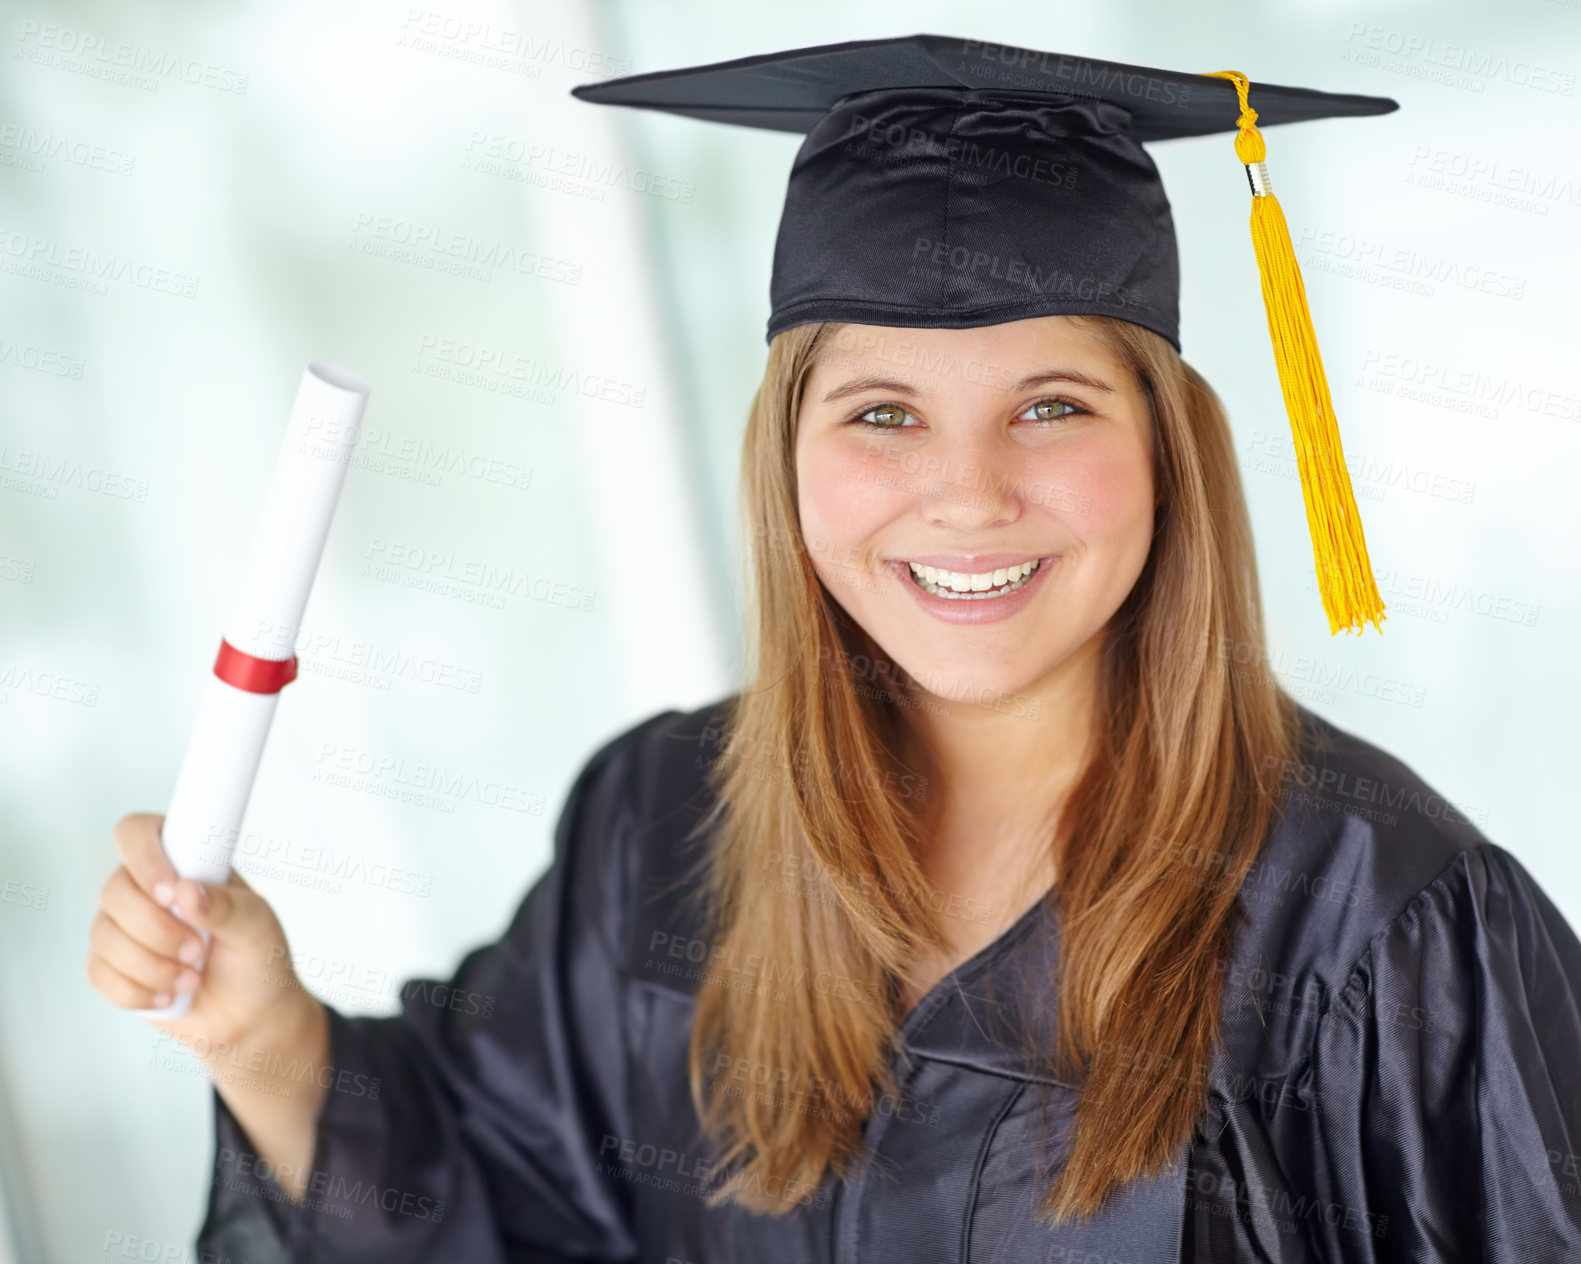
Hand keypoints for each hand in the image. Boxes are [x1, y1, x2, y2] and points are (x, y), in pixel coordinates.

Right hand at [86, 812, 319, 1056]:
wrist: (248, 1011)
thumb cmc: (256, 956)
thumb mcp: (257, 926)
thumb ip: (227, 906)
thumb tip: (188, 890)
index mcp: (181, 860)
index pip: (137, 832)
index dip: (145, 857)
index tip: (172, 892)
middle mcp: (143, 888)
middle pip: (114, 889)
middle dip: (156, 929)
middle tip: (197, 950)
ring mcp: (122, 927)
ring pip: (103, 936)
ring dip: (151, 965)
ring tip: (193, 978)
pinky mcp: (110, 967)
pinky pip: (99, 974)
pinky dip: (137, 991)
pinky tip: (169, 996)